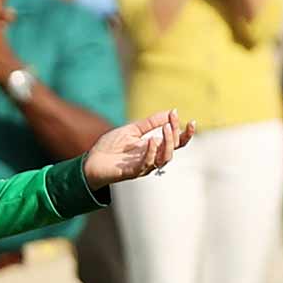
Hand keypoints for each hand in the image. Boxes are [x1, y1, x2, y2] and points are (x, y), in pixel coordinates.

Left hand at [81, 109, 196, 187]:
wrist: (91, 161)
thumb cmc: (111, 147)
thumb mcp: (132, 130)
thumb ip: (150, 123)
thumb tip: (170, 111)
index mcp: (154, 147)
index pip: (176, 142)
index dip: (185, 133)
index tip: (190, 120)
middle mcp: (152, 157)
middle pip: (173, 149)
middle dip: (175, 134)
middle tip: (171, 121)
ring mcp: (143, 166)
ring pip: (164, 158)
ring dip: (167, 142)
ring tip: (166, 128)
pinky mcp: (133, 171)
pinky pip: (147, 164)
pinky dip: (151, 152)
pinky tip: (152, 140)